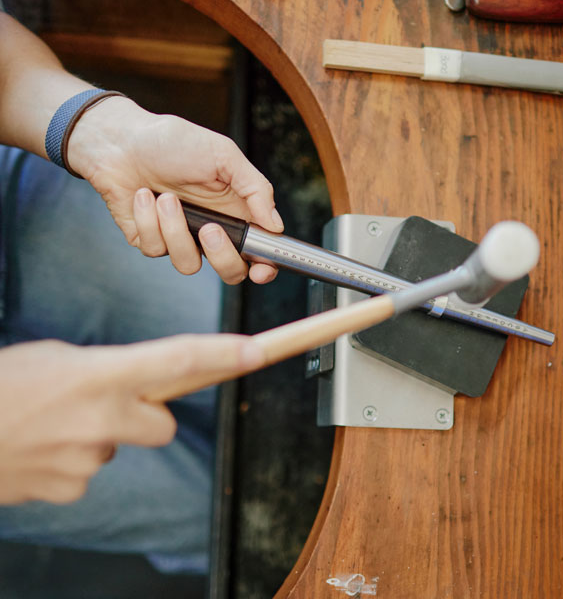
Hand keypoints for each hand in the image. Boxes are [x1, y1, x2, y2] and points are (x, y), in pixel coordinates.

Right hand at [0, 334, 262, 504]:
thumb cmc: (1, 386)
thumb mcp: (56, 358)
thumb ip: (107, 370)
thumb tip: (137, 384)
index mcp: (99, 373)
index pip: (178, 359)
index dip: (224, 354)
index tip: (259, 350)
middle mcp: (102, 418)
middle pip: (164, 424)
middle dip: (147, 415)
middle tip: (108, 404)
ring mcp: (87, 458)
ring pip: (119, 446)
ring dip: (100, 435)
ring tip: (53, 423)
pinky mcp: (69, 489)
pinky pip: (90, 471)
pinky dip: (73, 460)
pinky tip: (41, 447)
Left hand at [66, 96, 282, 284]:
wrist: (119, 140)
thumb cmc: (173, 141)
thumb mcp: (224, 155)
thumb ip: (255, 189)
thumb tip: (276, 224)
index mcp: (236, 211)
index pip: (260, 251)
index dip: (265, 267)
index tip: (262, 269)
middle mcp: (212, 230)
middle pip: (231, 271)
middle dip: (221, 256)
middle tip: (210, 229)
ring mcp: (181, 238)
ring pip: (189, 264)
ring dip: (176, 230)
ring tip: (165, 198)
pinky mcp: (150, 240)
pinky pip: (156, 249)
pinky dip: (148, 220)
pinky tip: (143, 196)